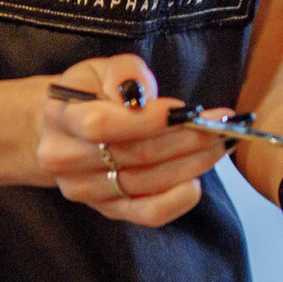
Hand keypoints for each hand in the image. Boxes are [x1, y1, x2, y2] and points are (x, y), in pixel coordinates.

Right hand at [35, 55, 227, 227]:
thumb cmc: (91, 93)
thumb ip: (122, 72)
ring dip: (192, 163)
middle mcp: (65, 159)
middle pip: (133, 154)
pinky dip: (176, 201)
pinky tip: (196, 181)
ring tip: (220, 143)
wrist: (62, 131)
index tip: (188, 110)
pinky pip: (146, 213)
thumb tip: (141, 95)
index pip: (100, 125)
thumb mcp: (101, 68)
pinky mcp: (106, 208)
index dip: (148, 120)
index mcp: (60, 117)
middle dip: (186, 138)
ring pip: (146, 181)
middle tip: (222, 124)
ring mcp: (84, 189)